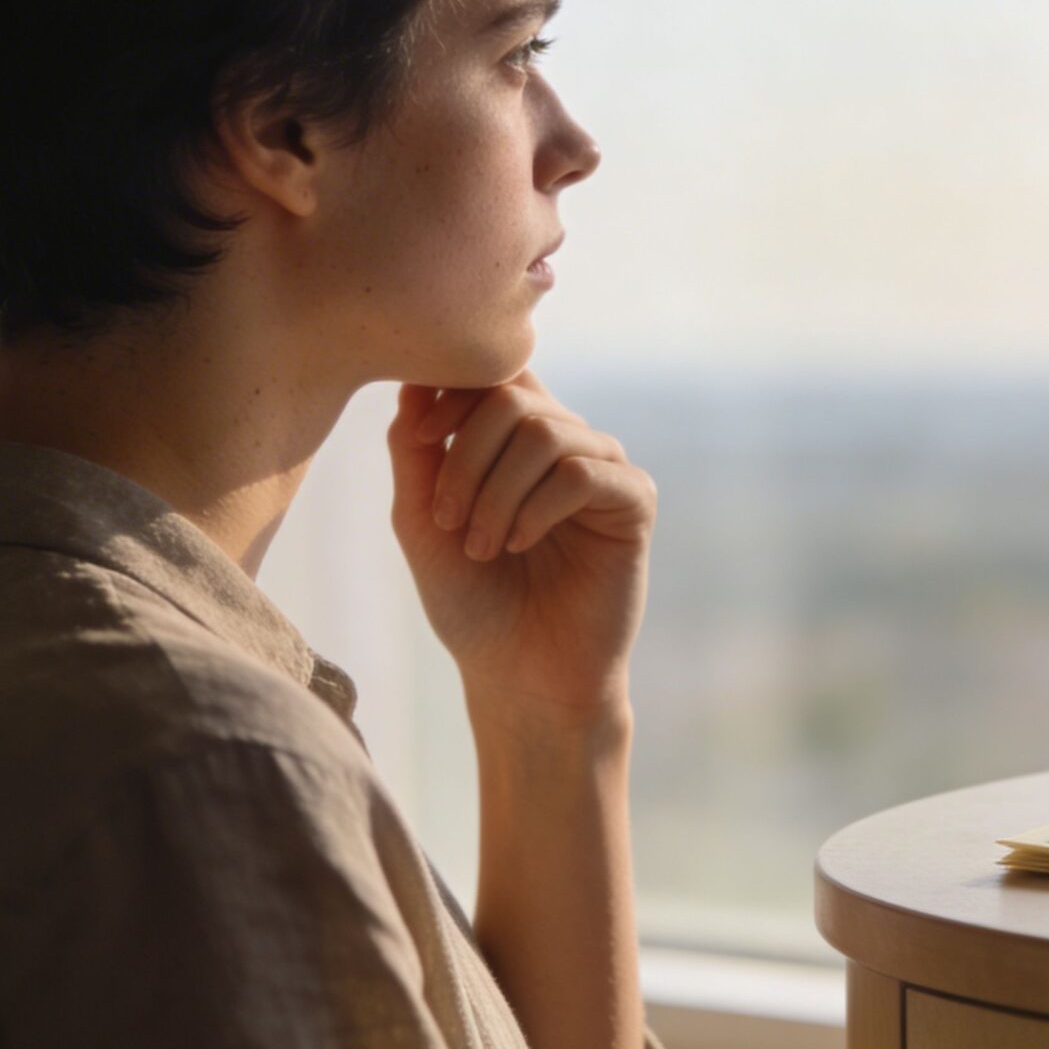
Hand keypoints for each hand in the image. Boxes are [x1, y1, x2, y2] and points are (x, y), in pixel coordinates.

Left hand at [386, 371, 654, 722]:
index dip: (451, 391)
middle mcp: (564, 441)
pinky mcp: (633, 502)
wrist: (520, 676)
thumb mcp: (422, 518)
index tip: (419, 441)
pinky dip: (537, 508)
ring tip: (482, 547)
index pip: (493, 373)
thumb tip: (416, 378)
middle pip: (511, 396)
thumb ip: (415, 448)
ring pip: (545, 431)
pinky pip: (583, 472)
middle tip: (447, 521)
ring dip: (496, 491)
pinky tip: (520, 546)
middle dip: (465, 456)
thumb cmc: (472, 601)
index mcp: (515, 438)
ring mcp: (602, 467)